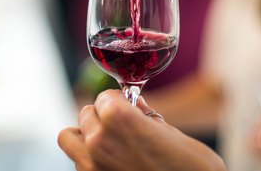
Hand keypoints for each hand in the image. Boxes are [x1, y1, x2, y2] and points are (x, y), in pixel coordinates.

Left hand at [58, 89, 225, 170]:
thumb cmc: (191, 166)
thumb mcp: (171, 133)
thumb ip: (145, 116)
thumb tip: (135, 105)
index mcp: (119, 118)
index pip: (103, 96)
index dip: (118, 100)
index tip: (128, 105)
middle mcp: (99, 140)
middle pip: (85, 113)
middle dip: (101, 114)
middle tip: (120, 123)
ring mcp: (92, 166)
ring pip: (69, 138)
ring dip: (85, 134)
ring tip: (107, 140)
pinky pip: (77, 162)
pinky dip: (87, 156)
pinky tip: (110, 160)